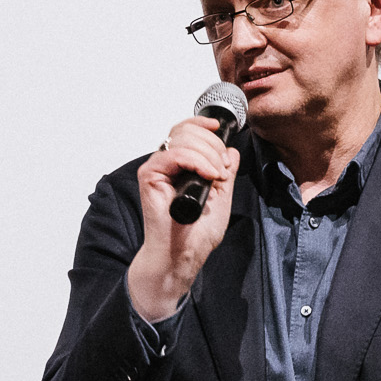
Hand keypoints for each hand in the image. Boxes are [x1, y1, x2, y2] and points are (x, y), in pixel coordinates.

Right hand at [128, 116, 239, 320]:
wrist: (184, 254)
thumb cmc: (197, 233)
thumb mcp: (222, 197)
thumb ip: (226, 173)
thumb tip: (231, 150)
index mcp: (181, 166)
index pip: (187, 131)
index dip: (203, 125)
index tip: (219, 129)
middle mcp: (167, 165)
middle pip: (186, 131)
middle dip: (212, 144)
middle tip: (223, 168)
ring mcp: (157, 169)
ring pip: (181, 139)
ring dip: (208, 153)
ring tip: (217, 175)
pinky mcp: (149, 176)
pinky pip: (173, 155)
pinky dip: (196, 160)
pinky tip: (209, 175)